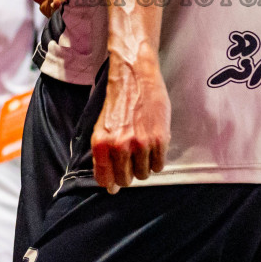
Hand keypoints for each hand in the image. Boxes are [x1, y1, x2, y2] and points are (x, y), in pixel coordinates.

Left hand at [91, 58, 170, 193]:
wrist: (135, 77)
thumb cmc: (118, 102)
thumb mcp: (101, 128)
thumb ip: (103, 156)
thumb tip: (110, 185)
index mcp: (101, 144)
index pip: (105, 179)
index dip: (112, 183)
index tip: (116, 182)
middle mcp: (119, 146)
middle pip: (126, 180)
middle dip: (129, 174)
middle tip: (132, 159)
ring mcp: (141, 144)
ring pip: (144, 174)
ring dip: (144, 166)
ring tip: (143, 148)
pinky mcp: (159, 139)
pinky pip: (159, 166)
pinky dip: (157, 160)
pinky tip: (154, 146)